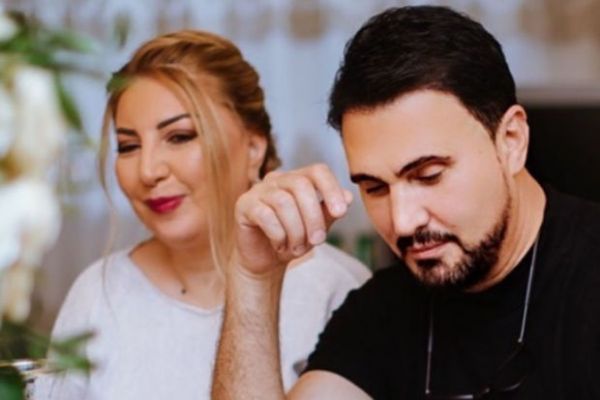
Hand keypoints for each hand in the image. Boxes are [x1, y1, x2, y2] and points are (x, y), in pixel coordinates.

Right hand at [233, 163, 351, 277]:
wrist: (265, 260)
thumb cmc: (293, 239)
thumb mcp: (317, 228)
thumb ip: (330, 212)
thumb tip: (348, 197)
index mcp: (298, 179)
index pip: (318, 171)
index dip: (331, 189)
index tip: (341, 213)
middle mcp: (277, 179)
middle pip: (301, 185)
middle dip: (314, 217)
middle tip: (318, 241)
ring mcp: (258, 190)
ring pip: (283, 202)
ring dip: (295, 230)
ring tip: (297, 247)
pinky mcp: (244, 205)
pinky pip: (265, 215)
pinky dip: (278, 234)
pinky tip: (279, 245)